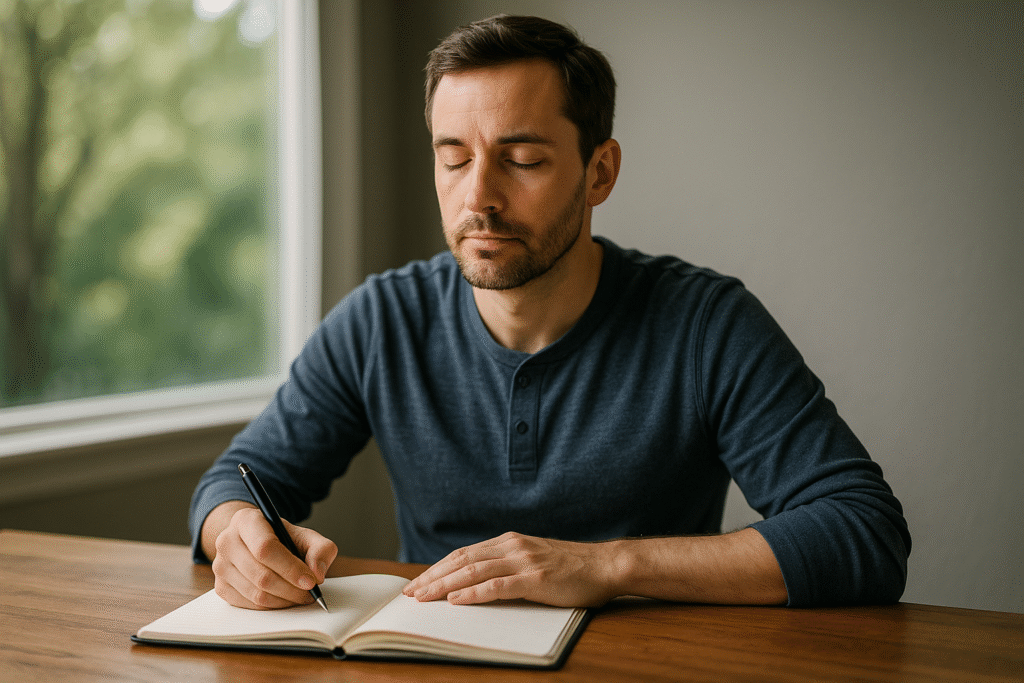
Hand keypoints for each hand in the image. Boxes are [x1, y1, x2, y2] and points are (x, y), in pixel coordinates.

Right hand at [209, 504, 337, 609]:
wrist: (254, 541)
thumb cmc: (281, 538)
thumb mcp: (305, 535)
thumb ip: (320, 549)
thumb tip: (317, 574)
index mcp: (246, 520)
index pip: (265, 548)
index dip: (290, 568)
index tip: (311, 581)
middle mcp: (226, 541)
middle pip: (261, 575)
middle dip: (291, 589)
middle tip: (310, 592)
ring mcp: (220, 566)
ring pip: (255, 594)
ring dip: (284, 600)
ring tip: (301, 596)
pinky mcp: (220, 587)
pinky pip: (249, 605)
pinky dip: (272, 606)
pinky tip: (285, 599)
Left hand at [402, 532, 618, 606]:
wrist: (605, 565)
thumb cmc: (572, 568)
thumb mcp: (534, 559)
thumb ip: (508, 565)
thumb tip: (478, 582)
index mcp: (510, 541)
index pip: (464, 554)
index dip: (438, 568)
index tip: (418, 581)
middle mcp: (512, 546)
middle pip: (462, 560)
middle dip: (433, 577)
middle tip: (411, 592)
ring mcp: (524, 561)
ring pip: (473, 572)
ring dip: (445, 585)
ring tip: (424, 597)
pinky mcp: (535, 579)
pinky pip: (497, 586)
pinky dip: (473, 593)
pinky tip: (457, 601)